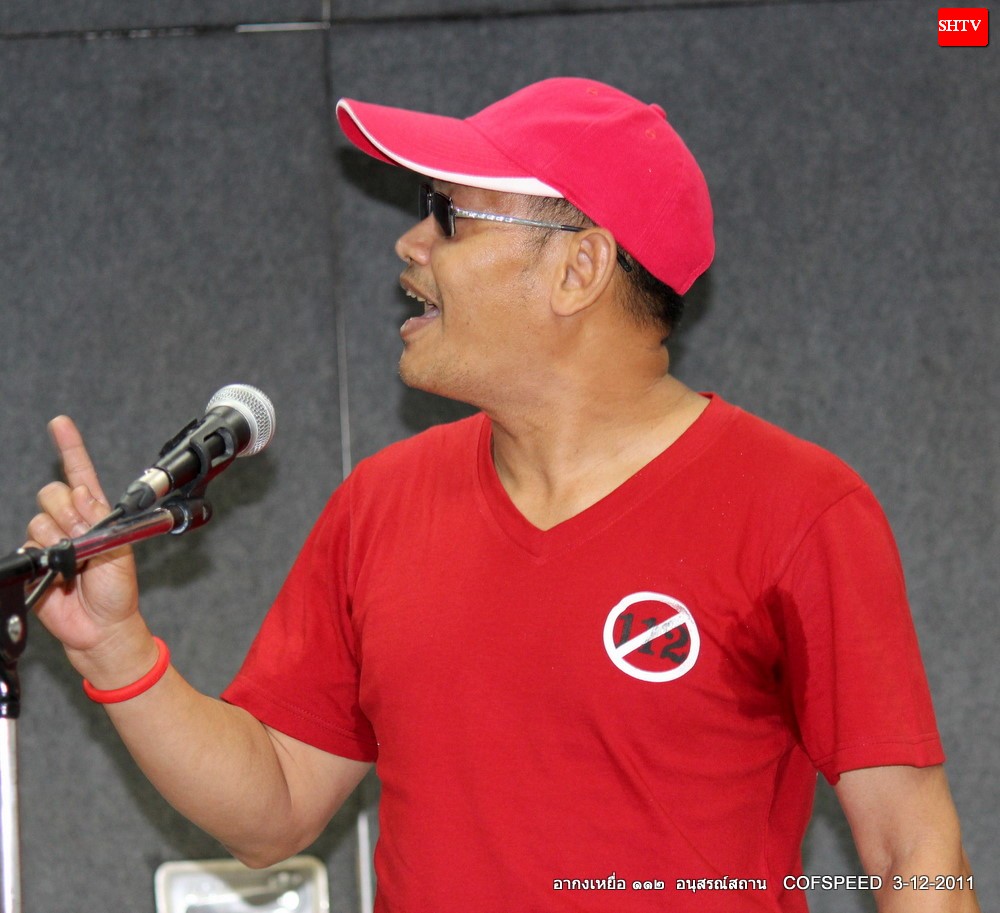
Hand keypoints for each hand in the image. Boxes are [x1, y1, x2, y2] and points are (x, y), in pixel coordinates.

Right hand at [26, 416, 146, 676]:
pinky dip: (44, 554)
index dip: (70, 447)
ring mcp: (52, 539)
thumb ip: (98, 522)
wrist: (100, 626)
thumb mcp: (118, 550)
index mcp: (97, 514)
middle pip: (54, 492)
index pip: (81, 474)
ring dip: (59, 536)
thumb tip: (80, 496)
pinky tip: (59, 571)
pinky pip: (29, 542)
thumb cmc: (117, 591)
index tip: (60, 423)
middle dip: (68, 509)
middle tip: (83, 535)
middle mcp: (73, 522)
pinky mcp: (35, 558)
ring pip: (41, 517)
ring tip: (76, 561)